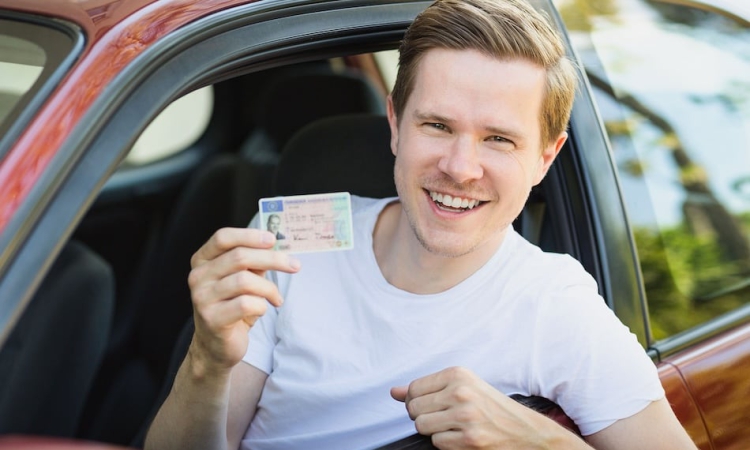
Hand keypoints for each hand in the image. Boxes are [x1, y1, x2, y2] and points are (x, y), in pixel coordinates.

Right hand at [187, 227, 300, 376]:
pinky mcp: (212, 319)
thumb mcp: (242, 280)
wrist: (216, 346)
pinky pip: (246, 304)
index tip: (273, 239)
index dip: (249, 235)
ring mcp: (202, 298)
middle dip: (273, 259)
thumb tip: (275, 246)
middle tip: (295, 266)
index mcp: (202, 261)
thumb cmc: (232, 307)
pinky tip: (263, 310)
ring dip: (269, 288)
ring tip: (276, 298)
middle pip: (239, 256)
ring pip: (245, 280)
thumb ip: (253, 263)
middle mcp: (198, 277)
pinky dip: (262, 305)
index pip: (223, 238)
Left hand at [391, 367, 588, 449]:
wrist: (526, 431)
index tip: (431, 405)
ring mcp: (465, 416)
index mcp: (458, 374)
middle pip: (413, 408)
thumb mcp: (463, 387)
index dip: (416, 401)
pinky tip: (462, 437)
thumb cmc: (493, 408)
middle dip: (423, 416)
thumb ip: (426, 388)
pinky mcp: (470, 439)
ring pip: (422, 426)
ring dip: (434, 431)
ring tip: (453, 427)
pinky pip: (437, 443)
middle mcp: (461, 392)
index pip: (414, 388)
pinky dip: (446, 443)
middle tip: (443, 418)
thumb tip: (393, 392)